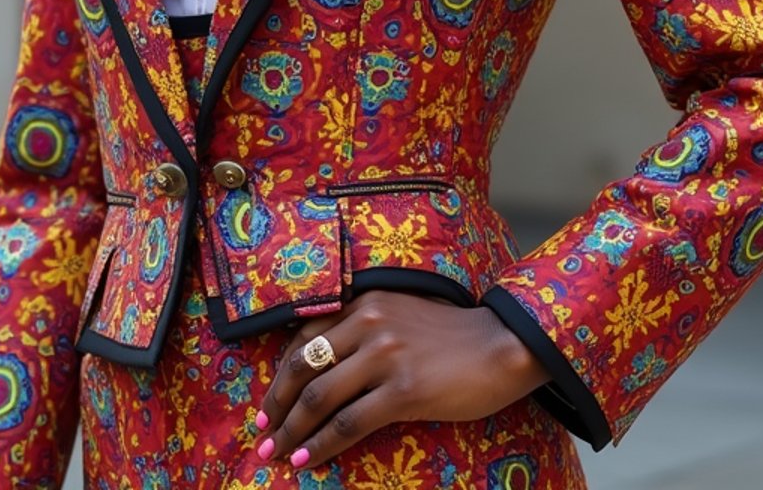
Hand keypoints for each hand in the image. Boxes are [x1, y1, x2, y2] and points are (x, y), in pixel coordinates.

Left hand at [253, 291, 550, 471]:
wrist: (501, 347)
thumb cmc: (454, 337)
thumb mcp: (402, 318)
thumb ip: (367, 331)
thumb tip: (327, 368)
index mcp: (366, 303)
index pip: (306, 338)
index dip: (280, 374)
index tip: (267, 403)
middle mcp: (369, 323)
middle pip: (304, 367)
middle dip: (276, 404)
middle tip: (261, 432)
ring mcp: (384, 356)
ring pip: (320, 397)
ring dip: (291, 430)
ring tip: (275, 453)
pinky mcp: (402, 390)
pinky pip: (349, 422)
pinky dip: (321, 444)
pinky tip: (306, 460)